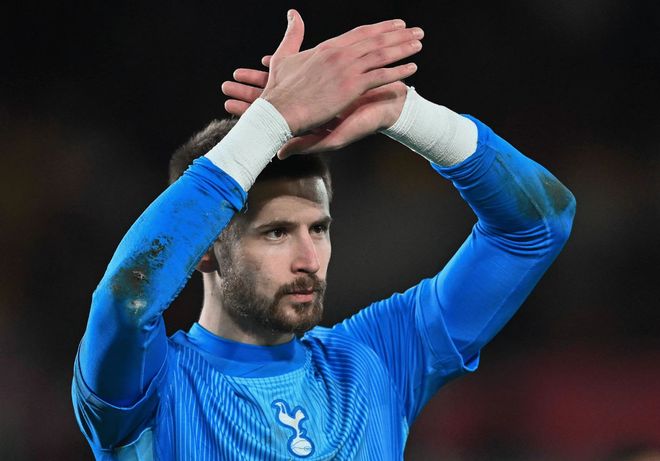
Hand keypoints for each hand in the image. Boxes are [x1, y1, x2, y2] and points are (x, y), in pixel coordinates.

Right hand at [234, 9, 421, 136]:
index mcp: (327, 47)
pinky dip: (398, 71)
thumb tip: (293, 14)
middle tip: (416, 31)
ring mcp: (347, 69)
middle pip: (376, 40)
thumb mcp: (283, 56)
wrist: (279, 110)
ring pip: (382, 55)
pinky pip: (381, 76)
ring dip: (403, 48)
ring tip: (419, 44)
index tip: (395, 25)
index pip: (360, 33)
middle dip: (398, 35)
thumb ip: (293, 34)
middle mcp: (340, 53)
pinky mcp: (351, 86)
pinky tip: (412, 68)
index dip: (380, 28)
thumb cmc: (279, 89)